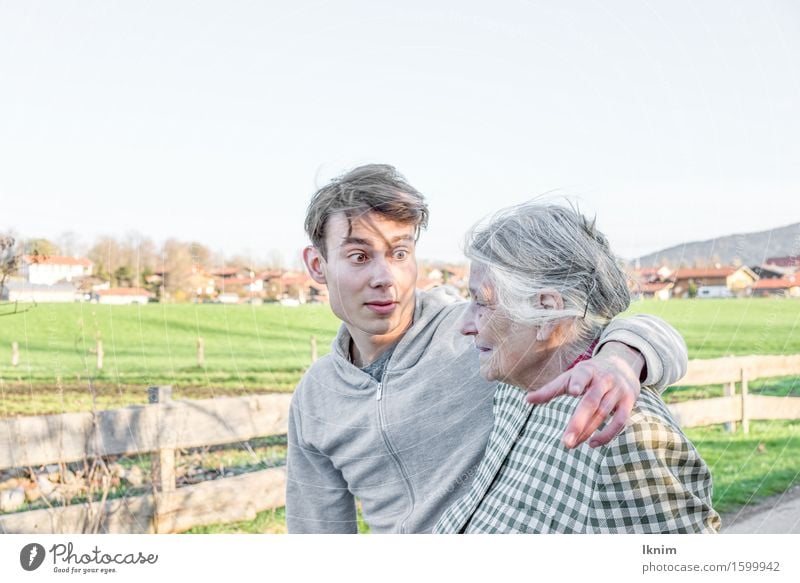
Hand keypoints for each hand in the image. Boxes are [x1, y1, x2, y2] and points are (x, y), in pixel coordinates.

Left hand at [524, 342, 642, 447]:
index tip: (572, 391)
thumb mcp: (570, 376)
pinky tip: (592, 443)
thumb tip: (526, 400)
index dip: (578, 382)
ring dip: (587, 431)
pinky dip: (608, 434)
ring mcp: (618, 391)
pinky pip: (620, 421)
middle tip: (565, 442)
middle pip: (591, 402)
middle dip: (578, 422)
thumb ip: (550, 389)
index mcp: (587, 370)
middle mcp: (604, 380)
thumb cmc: (589, 374)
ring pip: (603, 413)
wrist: (623, 364)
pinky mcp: (628, 402)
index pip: (582, 375)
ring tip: (571, 444)